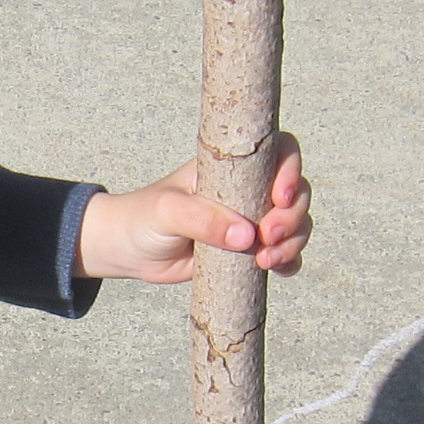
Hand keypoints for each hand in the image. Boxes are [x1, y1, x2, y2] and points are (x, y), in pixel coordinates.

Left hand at [76, 135, 310, 282]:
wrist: (127, 250)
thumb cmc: (144, 217)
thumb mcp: (167, 211)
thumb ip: (201, 220)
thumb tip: (246, 236)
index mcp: (230, 166)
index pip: (279, 152)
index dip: (291, 170)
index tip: (280, 197)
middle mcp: (248, 189)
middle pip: (296, 192)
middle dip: (292, 216)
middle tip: (268, 237)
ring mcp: (251, 220)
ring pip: (295, 224)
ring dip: (293, 242)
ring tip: (265, 261)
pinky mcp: (248, 250)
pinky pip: (284, 253)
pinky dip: (289, 261)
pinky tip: (279, 271)